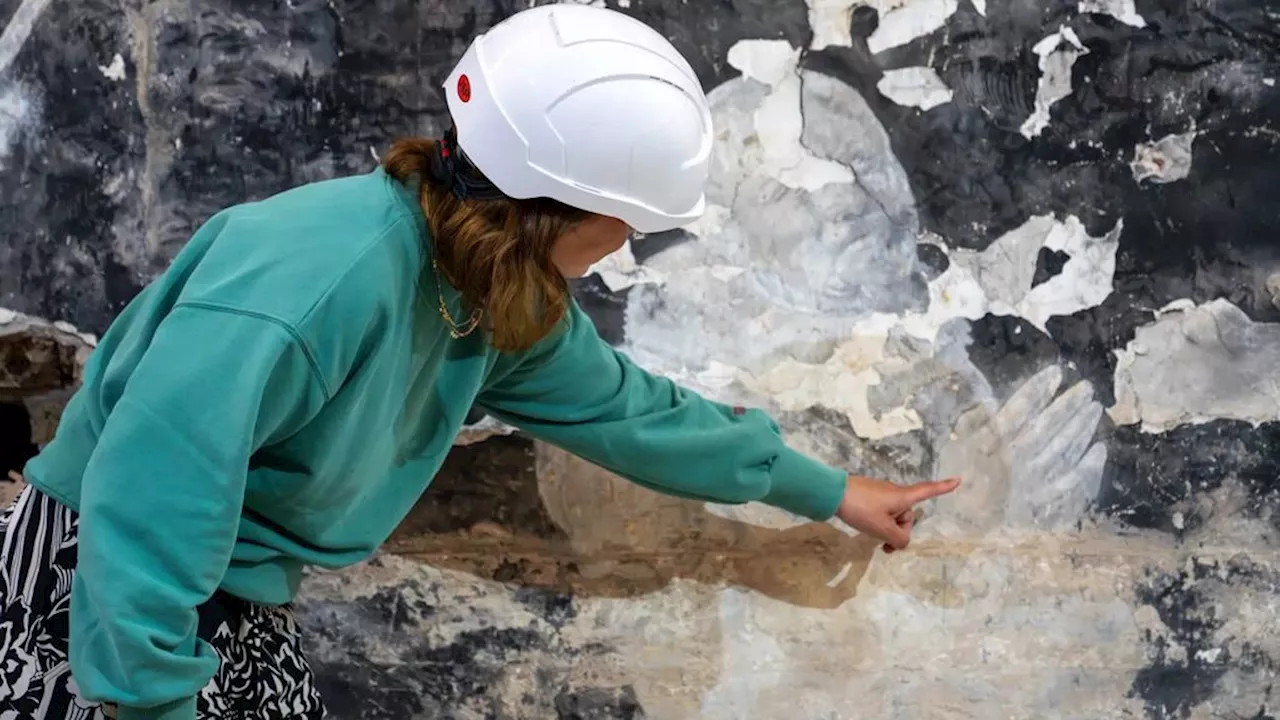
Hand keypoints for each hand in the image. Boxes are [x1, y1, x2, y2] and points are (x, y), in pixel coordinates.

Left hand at [835, 475, 960, 552]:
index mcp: (903, 497)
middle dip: (900, 531)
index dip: (943, 488)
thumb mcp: (883, 529)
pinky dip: (880, 523)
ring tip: (875, 539)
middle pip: (907, 515)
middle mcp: (896, 492)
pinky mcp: (870, 495)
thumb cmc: (862, 509)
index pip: (928, 491)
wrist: (833, 494)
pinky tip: (867, 527)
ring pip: (893, 516)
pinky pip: (882, 512)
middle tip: (885, 546)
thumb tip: (901, 541)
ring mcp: (882, 493)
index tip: (957, 480)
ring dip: (888, 529)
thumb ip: (899, 539)